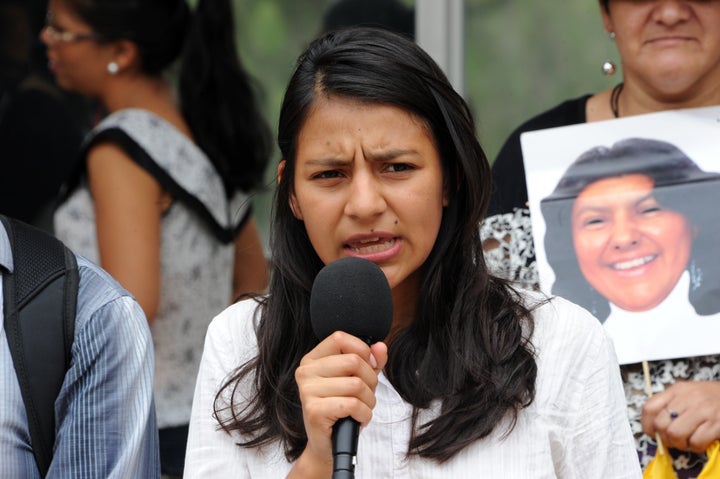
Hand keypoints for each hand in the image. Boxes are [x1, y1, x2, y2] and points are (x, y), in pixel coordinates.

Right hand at [290, 332, 387, 476]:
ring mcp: (307, 391)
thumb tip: (380, 347)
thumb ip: (371, 361)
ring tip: (361, 409)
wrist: (327, 445)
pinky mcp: (314, 411)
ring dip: (369, 401)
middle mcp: (306, 372)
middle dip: (370, 381)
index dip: (362, 350)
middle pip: (353, 361)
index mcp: (312, 360)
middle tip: (365, 395)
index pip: (340, 338)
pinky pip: (353, 404)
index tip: (369, 366)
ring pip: (356, 384)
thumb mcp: (358, 379)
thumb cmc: (342, 409)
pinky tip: (358, 419)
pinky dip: (364, 414)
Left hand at [642, 380, 719, 452]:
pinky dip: (696, 447)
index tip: (653, 433)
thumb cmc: (709, 397)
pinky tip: (701, 441)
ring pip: (675, 434)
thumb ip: (669, 405)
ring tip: (688, 441)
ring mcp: (703, 410)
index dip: (647, 425)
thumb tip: (654, 429)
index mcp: (676, 390)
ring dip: (680, 444)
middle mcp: (688, 398)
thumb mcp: (686, 393)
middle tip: (674, 440)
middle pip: (661, 424)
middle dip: (665, 438)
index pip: (649, 408)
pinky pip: (696, 442)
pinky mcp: (717, 424)